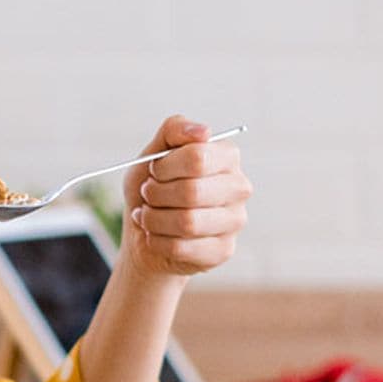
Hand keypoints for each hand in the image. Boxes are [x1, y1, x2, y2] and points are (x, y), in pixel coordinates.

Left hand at [121, 115, 251, 278]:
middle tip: (147, 195)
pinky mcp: (223, 250)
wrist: (144, 228)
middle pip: (191, 192)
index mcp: (226, 157)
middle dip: (155, 194)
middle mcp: (238, 187)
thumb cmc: (154, 186)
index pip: (197, 157)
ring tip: (148, 215)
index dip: (164, 167)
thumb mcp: (154, 152)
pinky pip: (181, 248)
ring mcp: (234, 221)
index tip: (154, 171)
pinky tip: (155, 235)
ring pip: (186, 223)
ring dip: (153, 219)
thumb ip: (175, 130)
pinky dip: (156, 241)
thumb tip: (203, 131)